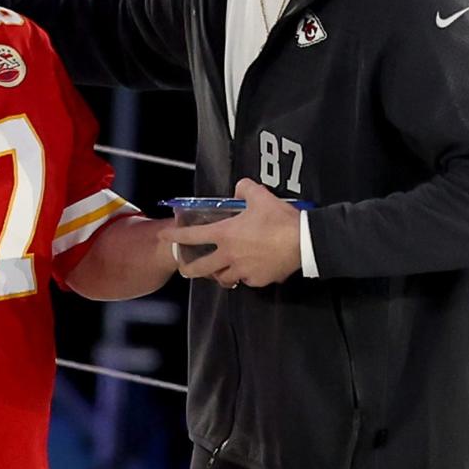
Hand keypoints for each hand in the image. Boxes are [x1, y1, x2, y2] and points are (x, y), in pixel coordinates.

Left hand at [160, 179, 302, 287]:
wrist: (305, 242)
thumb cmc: (280, 219)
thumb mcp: (260, 196)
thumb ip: (245, 189)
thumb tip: (239, 188)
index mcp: (225, 235)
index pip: (192, 236)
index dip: (175, 236)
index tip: (164, 236)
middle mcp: (229, 256)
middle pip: (201, 268)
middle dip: (189, 269)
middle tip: (185, 268)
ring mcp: (244, 271)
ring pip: (224, 278)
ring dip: (219, 274)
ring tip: (219, 270)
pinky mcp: (259, 280)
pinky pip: (246, 281)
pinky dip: (244, 277)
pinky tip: (248, 271)